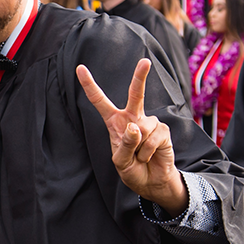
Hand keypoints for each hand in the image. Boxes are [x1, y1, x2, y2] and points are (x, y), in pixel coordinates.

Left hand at [76, 59, 186, 214]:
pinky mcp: (163, 130)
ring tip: (140, 156)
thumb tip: (135, 127)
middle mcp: (132, 117)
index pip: (99, 101)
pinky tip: (149, 156)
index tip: (80, 68)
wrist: (151, 182)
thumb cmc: (131, 169)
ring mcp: (149, 122)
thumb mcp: (120, 161)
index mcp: (114, 121)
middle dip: (140, 77)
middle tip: (145, 61)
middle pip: (135, 94)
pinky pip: (153, 138)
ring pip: (141, 129)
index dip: (89, 85)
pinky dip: (148, 151)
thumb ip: (125, 145)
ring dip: (138, 149)